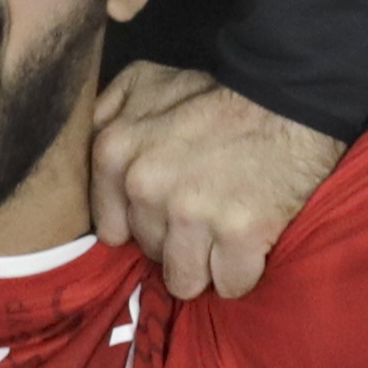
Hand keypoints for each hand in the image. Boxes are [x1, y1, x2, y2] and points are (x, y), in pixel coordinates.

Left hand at [84, 67, 339, 299]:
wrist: (288, 96)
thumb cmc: (212, 95)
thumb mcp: (141, 83)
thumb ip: (103, 117)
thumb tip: (79, 157)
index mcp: (114, 152)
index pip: (113, 232)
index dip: (144, 224)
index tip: (169, 208)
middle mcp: (145, 186)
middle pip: (151, 255)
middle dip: (177, 242)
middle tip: (207, 210)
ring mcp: (192, 214)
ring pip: (185, 281)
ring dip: (208, 265)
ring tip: (226, 230)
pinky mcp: (239, 235)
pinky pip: (231, 285)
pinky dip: (243, 270)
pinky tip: (251, 240)